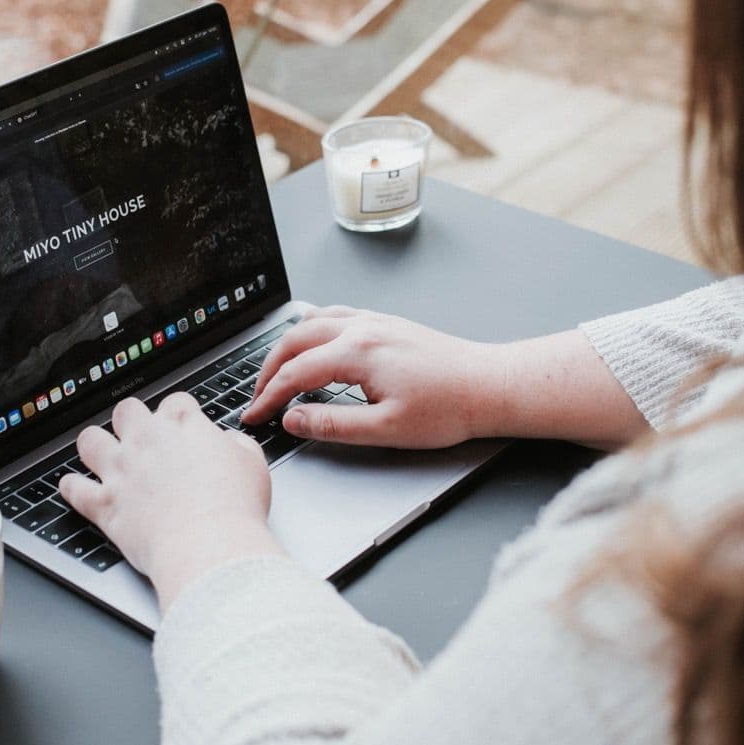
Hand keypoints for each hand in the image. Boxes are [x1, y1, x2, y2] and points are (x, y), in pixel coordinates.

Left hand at [60, 394, 283, 611]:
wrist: (208, 545)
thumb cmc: (234, 508)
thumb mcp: (252, 464)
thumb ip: (236, 445)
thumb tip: (227, 443)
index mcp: (183, 425)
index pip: (175, 402)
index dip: (180, 415)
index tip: (183, 426)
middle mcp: (145, 440)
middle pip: (126, 411)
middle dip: (132, 421)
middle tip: (141, 436)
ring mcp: (120, 470)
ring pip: (90, 441)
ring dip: (95, 446)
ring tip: (102, 454)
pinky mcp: (104, 504)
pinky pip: (74, 489)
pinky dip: (72, 487)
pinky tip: (73, 486)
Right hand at [243, 307, 504, 448]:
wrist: (488, 385)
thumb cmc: (448, 408)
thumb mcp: (385, 429)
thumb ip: (332, 425)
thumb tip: (294, 420)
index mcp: (358, 352)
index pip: (295, 373)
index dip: (268, 397)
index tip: (255, 415)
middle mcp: (362, 328)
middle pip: (295, 340)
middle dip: (269, 369)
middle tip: (258, 397)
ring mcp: (375, 321)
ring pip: (313, 321)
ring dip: (288, 346)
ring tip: (276, 371)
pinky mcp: (387, 324)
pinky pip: (336, 315)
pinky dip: (312, 329)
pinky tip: (313, 342)